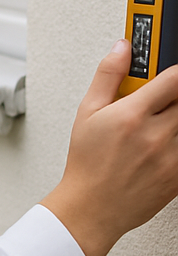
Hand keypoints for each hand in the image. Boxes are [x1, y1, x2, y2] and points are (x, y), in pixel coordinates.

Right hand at [41, 40, 177, 255]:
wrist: (92, 207)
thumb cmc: (87, 163)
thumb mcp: (87, 113)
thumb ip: (108, 76)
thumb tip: (122, 48)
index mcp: (131, 115)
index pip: (173, 78)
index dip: (174, 71)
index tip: (169, 71)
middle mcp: (155, 135)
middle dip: (175, 96)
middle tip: (162, 101)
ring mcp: (172, 156)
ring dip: (176, 118)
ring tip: (158, 125)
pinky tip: (162, 143)